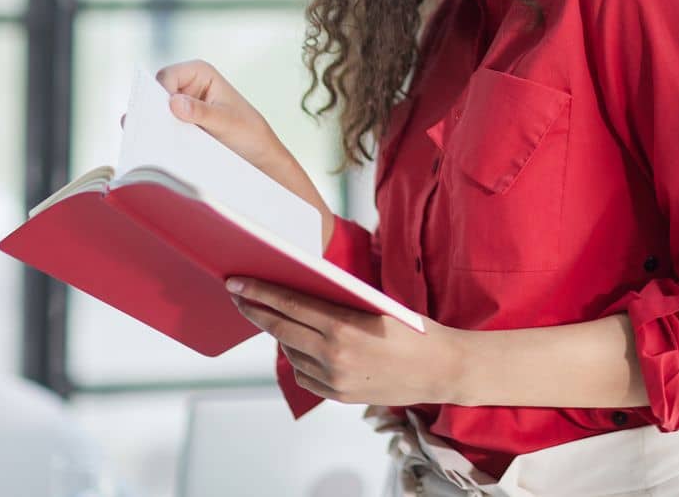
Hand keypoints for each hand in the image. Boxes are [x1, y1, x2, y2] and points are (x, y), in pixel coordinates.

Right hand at [122, 60, 332, 235]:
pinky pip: (158, 130)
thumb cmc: (249, 133)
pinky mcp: (176, 126)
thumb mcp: (228, 123)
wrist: (257, 157)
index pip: (166, 77)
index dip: (158, 94)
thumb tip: (174, 102)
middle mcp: (185, 85)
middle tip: (144, 131)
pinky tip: (155, 152)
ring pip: (153, 114)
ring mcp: (179, 107)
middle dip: (150, 112)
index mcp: (199, 72)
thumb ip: (202, 113)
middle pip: (154, 94)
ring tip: (147, 144)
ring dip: (151, 128)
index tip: (158, 115)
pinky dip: (156, 139)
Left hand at [227, 276, 468, 407]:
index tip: (237, 283)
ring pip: (290, 352)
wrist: (441, 369)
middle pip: (280, 329)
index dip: (260, 292)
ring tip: (271, 317)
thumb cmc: (414, 330)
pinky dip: (298, 357)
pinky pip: (304, 374)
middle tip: (237, 296)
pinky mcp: (337, 395)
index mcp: (344, 326)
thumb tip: (302, 294)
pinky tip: (299, 345)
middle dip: (255, 311)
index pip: (290, 305)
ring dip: (279, 333)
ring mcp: (334, 379)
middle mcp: (334, 355)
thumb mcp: (378, 305)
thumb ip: (339, 303)